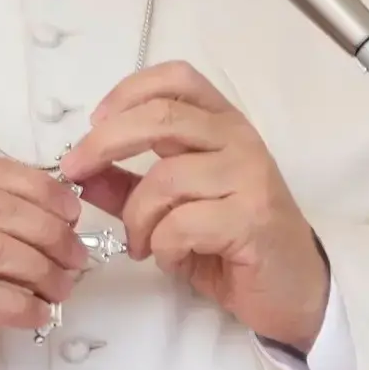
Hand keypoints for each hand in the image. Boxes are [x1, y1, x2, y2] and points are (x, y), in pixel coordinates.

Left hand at [58, 61, 329, 352]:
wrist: (293, 290)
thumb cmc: (232, 244)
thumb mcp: (173, 210)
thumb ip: (128, 186)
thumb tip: (80, 171)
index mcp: (222, 125)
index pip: (176, 78)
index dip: (128, 91)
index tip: (95, 122)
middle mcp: (239, 140)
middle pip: (161, 116)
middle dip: (104, 142)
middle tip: (75, 171)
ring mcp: (250, 177)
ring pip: (165, 178)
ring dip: (137, 218)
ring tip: (139, 244)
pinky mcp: (252, 218)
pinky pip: (182, 223)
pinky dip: (163, 245)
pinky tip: (172, 259)